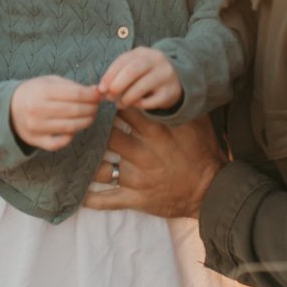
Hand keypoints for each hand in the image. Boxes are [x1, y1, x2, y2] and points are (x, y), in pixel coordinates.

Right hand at [10, 75, 101, 151]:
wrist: (9, 108)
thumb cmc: (35, 92)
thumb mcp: (50, 82)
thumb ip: (72, 86)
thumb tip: (96, 92)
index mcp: (42, 91)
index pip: (76, 94)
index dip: (92, 95)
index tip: (99, 95)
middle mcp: (38, 109)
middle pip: (75, 111)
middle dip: (92, 108)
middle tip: (96, 106)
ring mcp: (36, 127)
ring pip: (71, 128)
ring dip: (86, 122)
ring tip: (90, 116)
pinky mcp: (35, 141)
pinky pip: (58, 143)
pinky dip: (69, 138)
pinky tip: (73, 130)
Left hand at [83, 110, 225, 217]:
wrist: (211, 191)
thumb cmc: (203, 153)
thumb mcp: (196, 124)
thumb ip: (177, 107)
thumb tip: (165, 87)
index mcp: (156, 133)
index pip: (125, 112)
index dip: (111, 105)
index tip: (101, 101)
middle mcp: (143, 154)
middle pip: (108, 136)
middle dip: (94, 130)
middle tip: (83, 124)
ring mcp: (137, 178)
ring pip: (101, 168)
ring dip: (86, 162)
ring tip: (75, 154)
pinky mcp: (135, 198)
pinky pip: (106, 199)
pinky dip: (90, 198)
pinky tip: (78, 193)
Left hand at [98, 47, 182, 110]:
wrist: (176, 78)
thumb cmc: (146, 73)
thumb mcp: (134, 66)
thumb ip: (119, 73)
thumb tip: (102, 89)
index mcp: (143, 52)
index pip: (123, 61)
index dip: (109, 76)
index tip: (101, 89)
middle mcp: (156, 61)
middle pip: (132, 71)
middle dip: (117, 85)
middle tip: (109, 97)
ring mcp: (165, 76)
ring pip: (141, 87)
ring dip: (126, 98)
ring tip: (120, 104)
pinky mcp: (170, 92)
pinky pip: (151, 101)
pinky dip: (139, 105)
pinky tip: (134, 105)